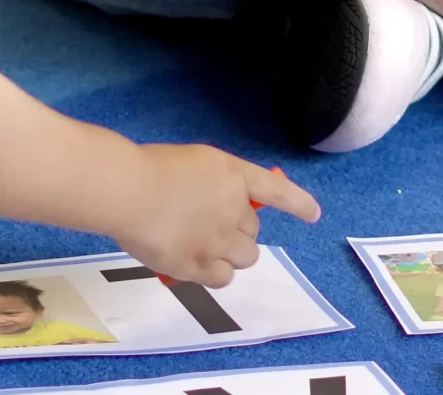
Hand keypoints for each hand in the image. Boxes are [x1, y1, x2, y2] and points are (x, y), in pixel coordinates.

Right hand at [115, 146, 318, 284]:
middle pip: (253, 231)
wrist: (128, 190)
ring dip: (230, 254)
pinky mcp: (200, 266)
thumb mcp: (194, 164)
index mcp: (232, 175)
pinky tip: (196, 263)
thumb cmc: (150, 168)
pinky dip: (215, 273)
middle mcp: (234, 208)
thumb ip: (215, 184)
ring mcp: (219, 239)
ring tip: (202, 246)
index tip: (314, 214)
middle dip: (238, 231)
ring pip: (246, 258)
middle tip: (209, 227)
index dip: (298, 203)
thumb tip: (218, 206)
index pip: (275, 190)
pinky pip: (224, 278)